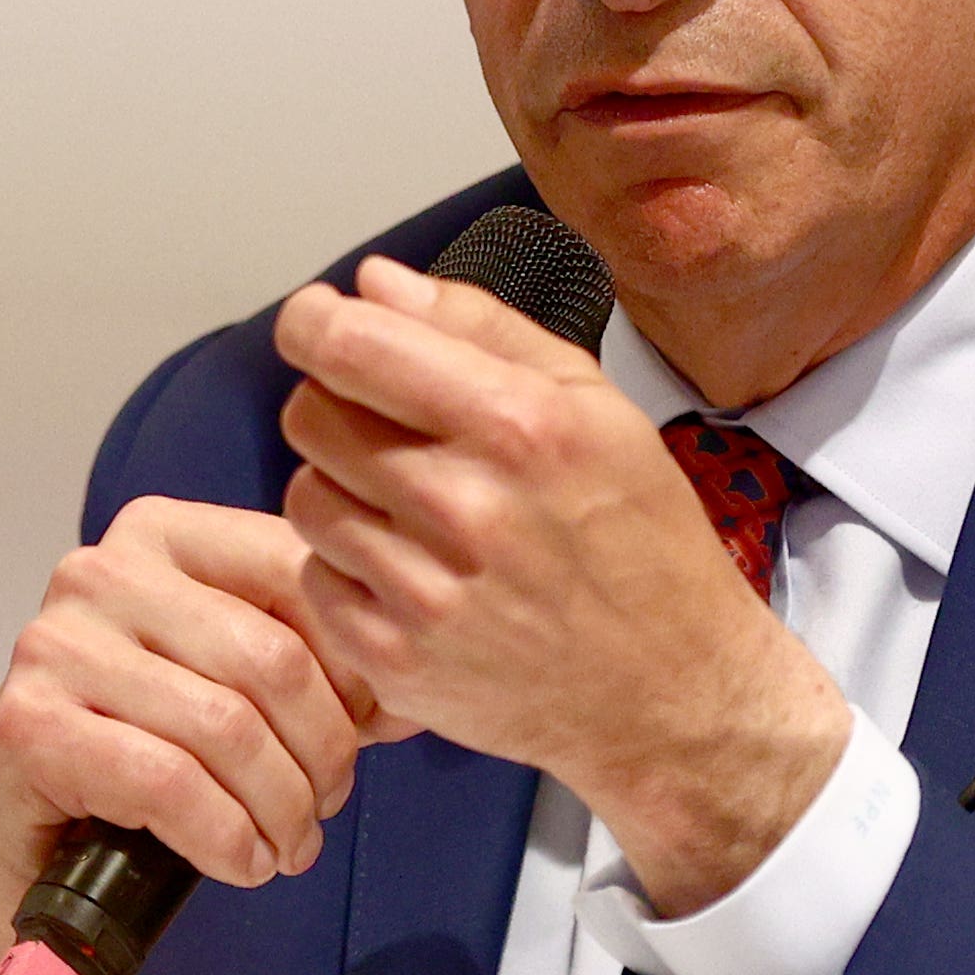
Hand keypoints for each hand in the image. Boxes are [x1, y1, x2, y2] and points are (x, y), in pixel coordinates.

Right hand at [0, 498, 383, 974]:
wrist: (16, 843)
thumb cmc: (137, 756)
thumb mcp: (234, 690)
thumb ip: (315, 666)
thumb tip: (412, 683)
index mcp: (164, 536)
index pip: (302, 574)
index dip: (357, 667)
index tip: (371, 732)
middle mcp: (101, 570)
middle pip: (272, 660)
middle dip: (323, 753)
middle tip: (325, 806)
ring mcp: (55, 644)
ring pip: (226, 728)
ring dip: (281, 808)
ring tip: (287, 845)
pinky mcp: (27, 724)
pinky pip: (168, 783)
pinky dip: (227, 839)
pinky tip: (242, 862)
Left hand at [274, 257, 849, 916]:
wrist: (669, 692)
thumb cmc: (640, 538)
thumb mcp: (596, 407)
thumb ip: (481, 328)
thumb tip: (371, 283)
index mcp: (518, 425)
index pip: (347, 345)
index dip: (314, 324)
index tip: (321, 328)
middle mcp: (464, 508)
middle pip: (308, 415)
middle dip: (337, 407)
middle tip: (390, 431)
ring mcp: (424, 594)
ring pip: (305, 497)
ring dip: (343, 490)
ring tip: (412, 509)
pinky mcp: (395, 662)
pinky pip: (316, 579)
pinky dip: (350, 569)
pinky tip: (414, 574)